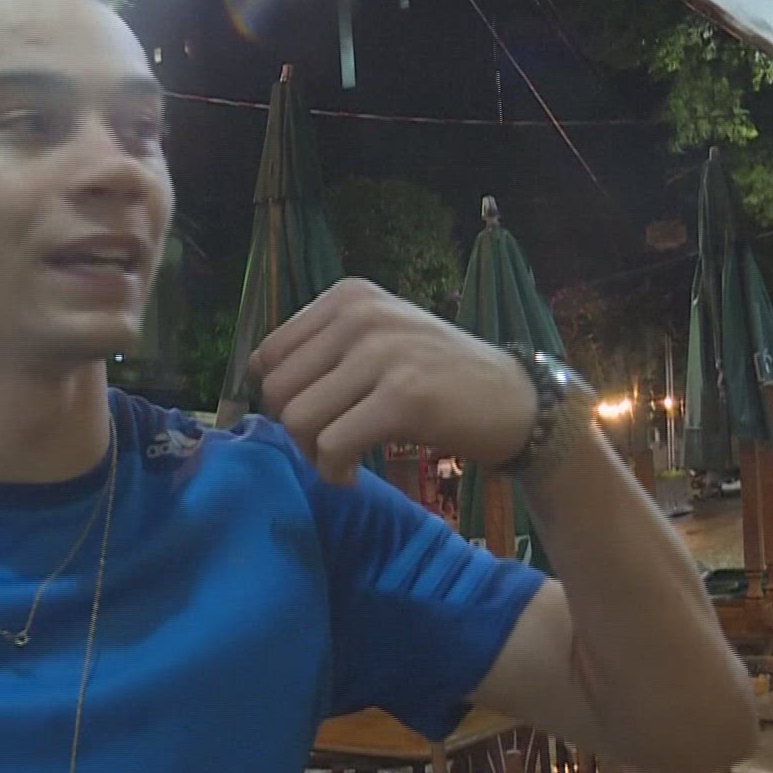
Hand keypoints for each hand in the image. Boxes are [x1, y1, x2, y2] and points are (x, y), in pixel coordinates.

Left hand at [250, 279, 536, 485]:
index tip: (313, 418)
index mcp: (348, 297)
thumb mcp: (378, 340)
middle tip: (325, 446)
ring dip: (311, 456)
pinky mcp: (402, 397)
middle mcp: (361, 315)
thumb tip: (256, 384)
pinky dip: (333, 472)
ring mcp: (382, 352)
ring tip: (339, 461)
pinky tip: (351, 476)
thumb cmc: (438, 377)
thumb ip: (321, 350)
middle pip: (276, 389)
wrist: (516, 401)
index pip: (268, 355)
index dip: (279, 398)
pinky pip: (331, 446)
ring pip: (297, 419)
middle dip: (292, 431)